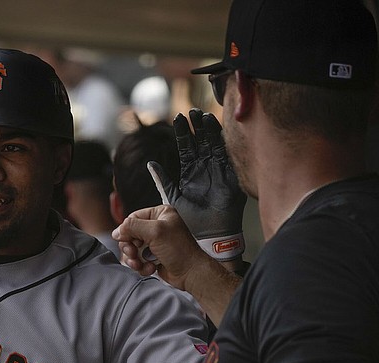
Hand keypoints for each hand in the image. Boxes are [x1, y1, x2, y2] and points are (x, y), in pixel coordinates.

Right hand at [113, 205, 206, 289]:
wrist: (190, 273)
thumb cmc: (181, 251)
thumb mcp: (155, 232)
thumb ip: (133, 227)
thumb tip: (117, 231)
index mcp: (160, 214)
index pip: (133, 218)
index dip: (127, 230)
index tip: (127, 240)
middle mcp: (157, 227)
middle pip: (130, 234)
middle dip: (130, 247)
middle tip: (134, 253)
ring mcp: (154, 242)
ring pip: (132, 249)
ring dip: (134, 258)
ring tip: (141, 263)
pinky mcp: (153, 256)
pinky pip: (137, 260)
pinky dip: (141, 265)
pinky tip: (150, 267)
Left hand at [151, 108, 246, 259]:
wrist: (207, 234)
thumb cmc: (189, 221)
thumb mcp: (172, 197)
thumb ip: (163, 179)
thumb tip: (149, 163)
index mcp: (190, 172)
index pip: (186, 147)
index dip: (183, 133)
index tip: (178, 118)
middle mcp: (204, 168)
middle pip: (200, 142)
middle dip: (196, 127)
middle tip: (191, 111)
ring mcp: (217, 170)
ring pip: (213, 144)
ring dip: (208, 130)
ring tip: (201, 115)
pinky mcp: (229, 175)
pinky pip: (225, 154)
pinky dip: (221, 141)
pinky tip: (215, 128)